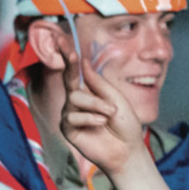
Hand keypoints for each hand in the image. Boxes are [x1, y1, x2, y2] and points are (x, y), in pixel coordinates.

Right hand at [61, 48, 147, 178]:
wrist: (127, 150)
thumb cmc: (125, 125)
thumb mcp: (116, 98)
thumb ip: (97, 82)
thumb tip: (84, 62)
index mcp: (88, 92)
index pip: (74, 71)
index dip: (67, 56)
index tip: (61, 39)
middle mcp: (76, 102)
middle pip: (70, 82)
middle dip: (80, 77)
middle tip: (95, 84)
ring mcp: (70, 115)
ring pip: (74, 99)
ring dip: (95, 106)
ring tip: (109, 115)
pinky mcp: (68, 129)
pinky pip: (73, 116)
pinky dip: (90, 118)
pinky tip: (100, 124)